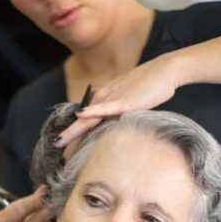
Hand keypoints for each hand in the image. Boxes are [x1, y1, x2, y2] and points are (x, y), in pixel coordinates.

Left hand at [56, 54, 184, 153]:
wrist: (165, 71)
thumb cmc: (150, 86)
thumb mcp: (130, 101)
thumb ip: (120, 113)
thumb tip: (116, 128)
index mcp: (103, 98)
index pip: (85, 121)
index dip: (74, 136)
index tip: (65, 150)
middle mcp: (103, 97)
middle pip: (82, 122)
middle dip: (68, 137)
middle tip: (55, 149)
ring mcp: (112, 98)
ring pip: (88, 118)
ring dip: (73, 131)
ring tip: (59, 142)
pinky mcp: (124, 100)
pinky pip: (106, 108)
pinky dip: (92, 111)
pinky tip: (81, 115)